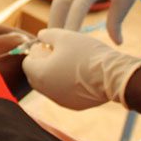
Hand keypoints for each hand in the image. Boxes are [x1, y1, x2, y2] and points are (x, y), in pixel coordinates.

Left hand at [21, 28, 140, 109]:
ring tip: (70, 61)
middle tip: (58, 52)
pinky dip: (65, 84)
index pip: (27, 63)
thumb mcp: (64, 36)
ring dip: (53, 74)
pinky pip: (63, 93)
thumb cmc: (87, 53)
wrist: (113, 76)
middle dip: (42, 64)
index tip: (48, 45)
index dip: (36, 52)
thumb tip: (40, 35)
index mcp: (40, 74)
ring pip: (49, 86)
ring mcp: (60, 101)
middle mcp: (47, 92)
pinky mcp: (74, 106)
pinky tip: (80, 74)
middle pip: (36, 76)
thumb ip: (47, 34)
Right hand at [49, 0, 135, 43]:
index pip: (77, 10)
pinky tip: (63, 24)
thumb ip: (117, 20)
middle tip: (52, 46)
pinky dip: (62, 11)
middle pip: (59, 6)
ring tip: (55, 39)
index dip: (71, 27)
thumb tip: (118, 43)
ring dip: (56, 18)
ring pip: (58, 2)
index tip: (67, 45)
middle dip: (55, 25)